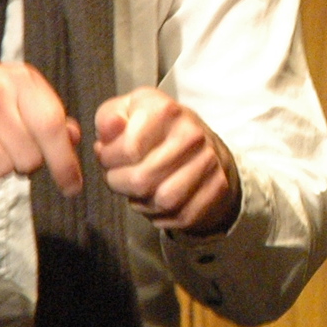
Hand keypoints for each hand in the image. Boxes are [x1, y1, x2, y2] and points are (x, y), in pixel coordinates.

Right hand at [0, 59, 82, 192]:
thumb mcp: (17, 92)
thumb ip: (49, 115)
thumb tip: (73, 139)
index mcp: (19, 79)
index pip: (51, 126)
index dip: (64, 162)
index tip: (72, 187)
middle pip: (28, 158)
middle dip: (26, 163)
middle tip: (12, 148)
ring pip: (1, 171)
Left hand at [95, 88, 239, 235]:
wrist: (202, 144)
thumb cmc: (155, 130)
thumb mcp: (126, 113)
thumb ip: (109, 118)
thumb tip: (110, 127)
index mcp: (166, 110)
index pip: (128, 149)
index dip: (108, 159)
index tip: (108, 155)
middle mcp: (192, 133)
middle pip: (142, 180)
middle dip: (121, 184)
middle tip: (119, 176)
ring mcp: (209, 160)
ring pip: (164, 201)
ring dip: (143, 202)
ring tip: (139, 189)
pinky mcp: (219, 186)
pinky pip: (183, 215)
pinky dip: (165, 215)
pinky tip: (158, 200)